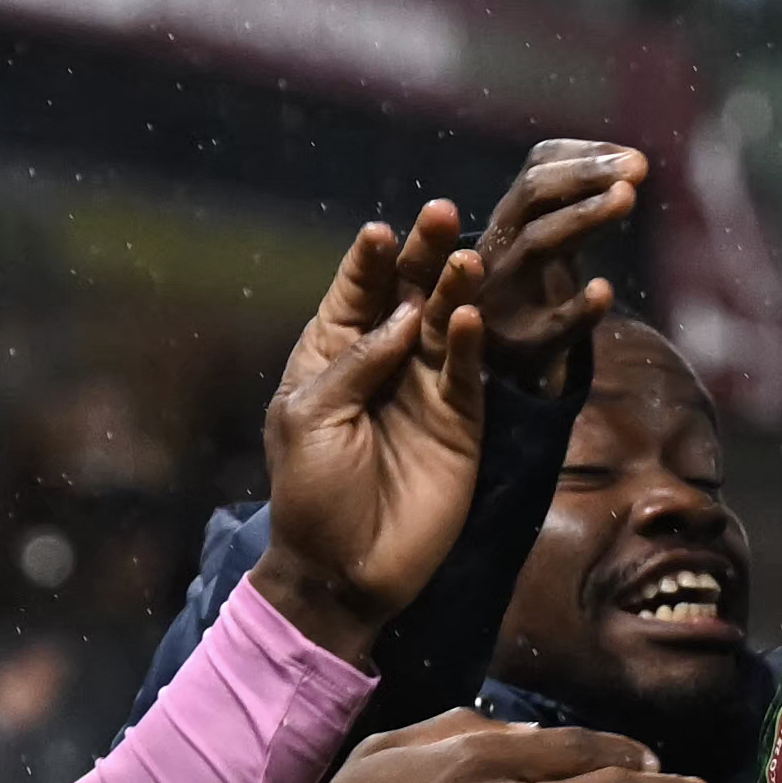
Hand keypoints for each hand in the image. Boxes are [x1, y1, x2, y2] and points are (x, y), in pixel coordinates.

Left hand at [251, 211, 488, 664]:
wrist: (345, 568)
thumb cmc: (310, 492)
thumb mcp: (309, 418)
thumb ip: (355, 365)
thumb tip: (405, 318)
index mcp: (331, 357)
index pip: (355, 295)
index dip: (369, 262)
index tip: (383, 231)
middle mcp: (384, 365)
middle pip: (410, 297)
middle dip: (424, 256)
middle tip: (443, 214)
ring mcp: (426, 393)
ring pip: (448, 328)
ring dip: (456, 292)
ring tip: (468, 258)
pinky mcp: (462, 425)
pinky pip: (469, 376)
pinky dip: (472, 346)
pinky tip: (470, 319)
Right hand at [458, 140, 646, 388]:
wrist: (494, 363)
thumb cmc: (529, 288)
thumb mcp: (544, 237)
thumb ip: (577, 203)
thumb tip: (633, 160)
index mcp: (507, 221)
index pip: (536, 171)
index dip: (582, 157)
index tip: (634, 157)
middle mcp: (499, 249)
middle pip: (533, 196)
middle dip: (584, 176)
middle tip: (639, 167)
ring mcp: (506, 294)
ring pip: (538, 244)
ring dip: (584, 216)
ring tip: (628, 197)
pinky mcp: (523, 345)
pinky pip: (552, 325)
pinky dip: (578, 309)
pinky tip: (604, 290)